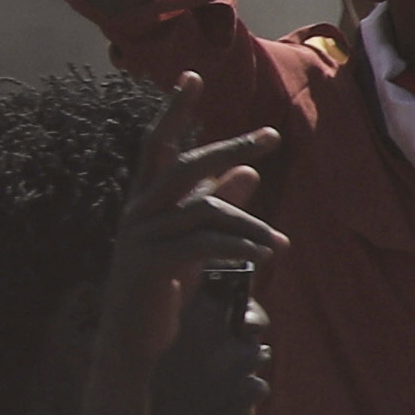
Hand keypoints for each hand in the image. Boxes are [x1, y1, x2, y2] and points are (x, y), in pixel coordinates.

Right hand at [98, 83, 283, 370]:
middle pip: (184, 165)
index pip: (157, 145)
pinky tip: (264, 255)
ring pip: (206, 210)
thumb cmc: (162, 287)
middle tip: (270, 136)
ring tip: (280, 243)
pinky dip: (240, 246)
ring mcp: (141, 236)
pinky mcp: (152, 263)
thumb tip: (248, 168)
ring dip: (251, 224)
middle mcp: (137, 210)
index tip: (192, 76)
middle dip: (228, 147)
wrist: (134, 338)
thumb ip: (218, 205)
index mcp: (144, 200)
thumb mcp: (194, 241)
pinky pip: (205, 244)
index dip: (174, 110)